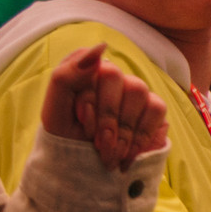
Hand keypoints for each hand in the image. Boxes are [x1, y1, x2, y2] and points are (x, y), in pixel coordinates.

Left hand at [42, 44, 168, 170]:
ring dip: (125, 129)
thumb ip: (67, 76)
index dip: (91, 99)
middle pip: (121, 81)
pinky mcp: (153, 107)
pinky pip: (157, 108)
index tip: (80, 120)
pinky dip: (142, 133)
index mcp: (87, 70)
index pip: (99, 71)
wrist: (81, 163)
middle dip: (109, 118)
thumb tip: (100, 48)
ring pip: (140, 93)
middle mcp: (113, 76)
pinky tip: (128, 151)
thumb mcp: (54, 109)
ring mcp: (135, 90)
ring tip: (111, 152)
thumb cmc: (66, 135)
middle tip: (98, 142)